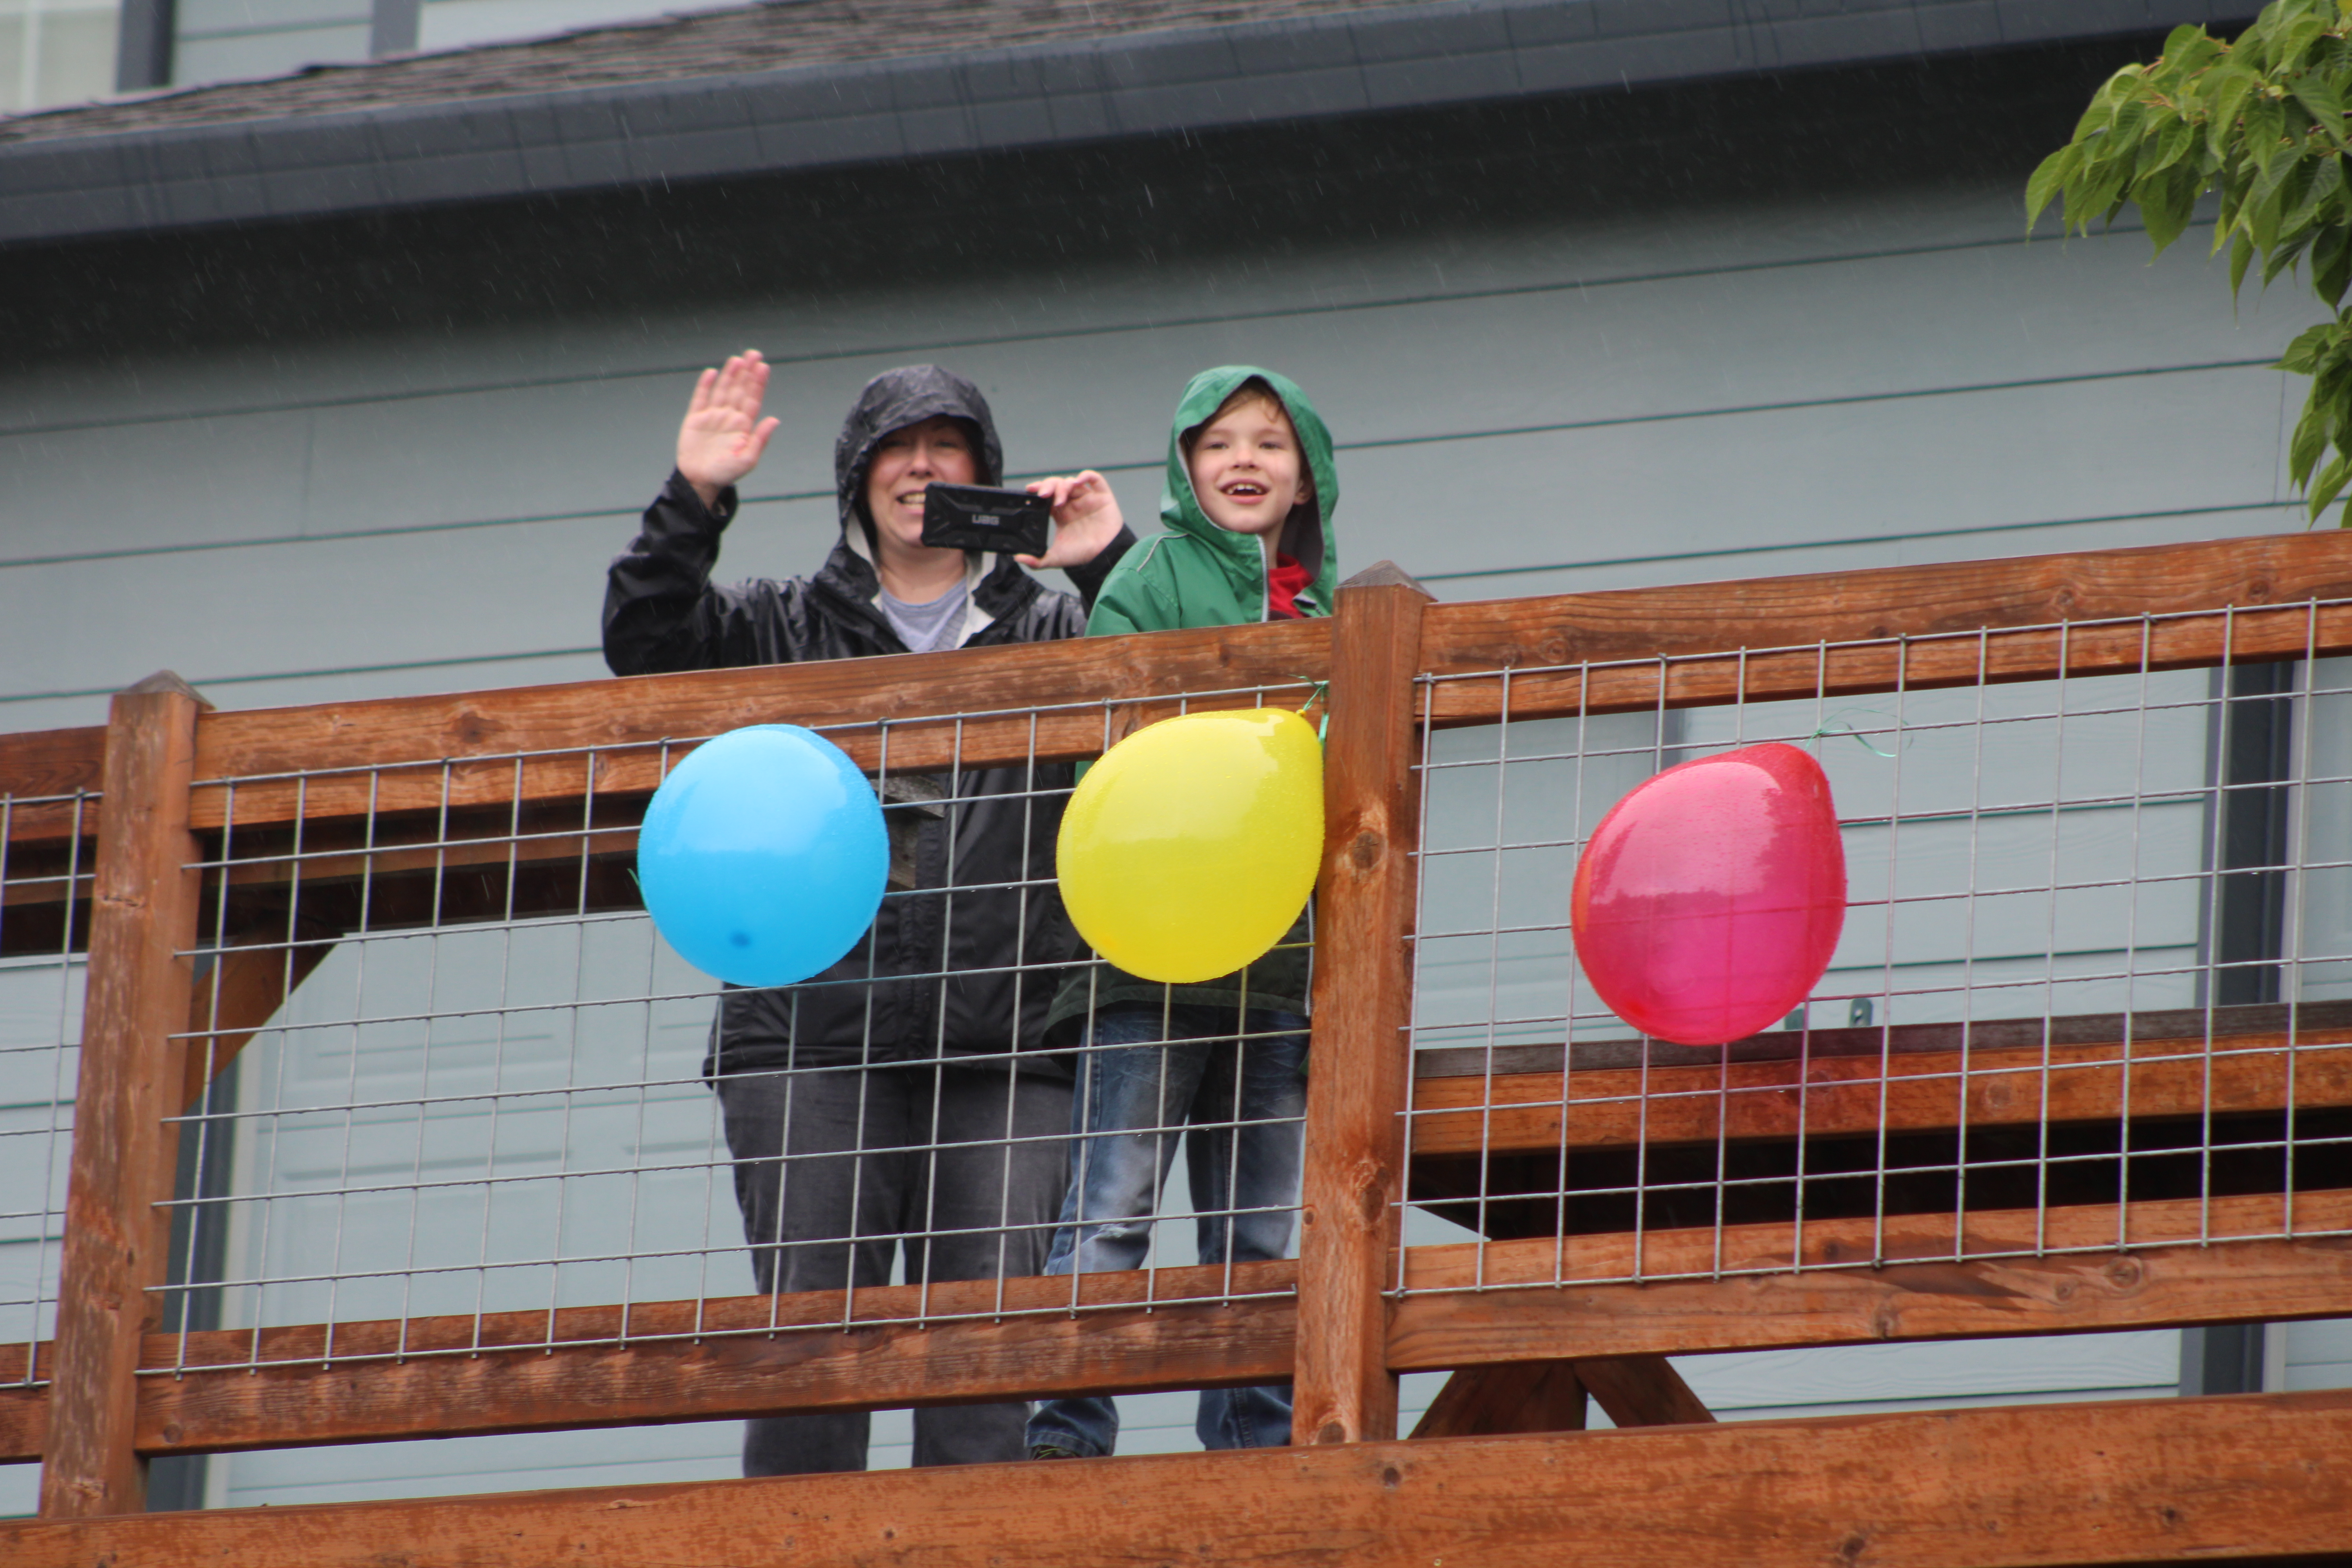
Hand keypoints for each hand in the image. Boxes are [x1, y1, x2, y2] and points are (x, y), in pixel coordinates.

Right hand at [677, 350, 780, 507]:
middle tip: (754, 354)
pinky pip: (700, 398)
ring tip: (737, 359)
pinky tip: (712, 373)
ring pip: (723, 390)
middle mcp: (729, 417)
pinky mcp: (695, 418)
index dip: (758, 383)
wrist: (700, 481)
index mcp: (744, 426)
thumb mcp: (748, 459)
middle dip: (747, 372)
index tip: (764, 367)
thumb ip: (760, 438)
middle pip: (739, 390)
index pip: (753, 399)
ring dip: (730, 374)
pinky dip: (705, 385)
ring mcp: (712, 416)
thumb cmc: (726, 473)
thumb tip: (775, 419)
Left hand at [1019, 470, 1124, 570]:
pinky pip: (1095, 479)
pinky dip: (1086, 476)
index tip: (1031, 490)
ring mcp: (1087, 499)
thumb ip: (1036, 560)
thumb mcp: (1055, 558)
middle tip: (1044, 495)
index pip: (1048, 495)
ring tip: (1060, 499)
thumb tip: (1018, 558)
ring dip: (1063, 486)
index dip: (1039, 489)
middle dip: (1048, 486)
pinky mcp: (1102, 497)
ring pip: (1072, 482)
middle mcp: (1073, 503)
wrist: (1104, 557)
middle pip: (1058, 485)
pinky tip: (1078, 481)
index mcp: (1061, 513)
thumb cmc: (1083, 555)